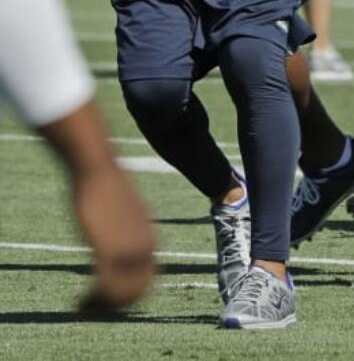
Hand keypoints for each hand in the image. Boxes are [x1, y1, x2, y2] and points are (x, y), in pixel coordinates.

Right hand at [74, 163, 156, 313]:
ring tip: (83, 308)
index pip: (148, 281)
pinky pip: (106, 288)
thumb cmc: (107, 189)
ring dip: (102, 308)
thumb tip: (119, 237)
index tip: (106, 297)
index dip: (128, 295)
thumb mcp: (126, 213)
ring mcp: (128, 249)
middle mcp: (145, 248)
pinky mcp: (107, 249)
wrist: (99, 170)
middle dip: (115, 306)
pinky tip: (78, 302)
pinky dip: (93, 302)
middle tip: (92, 308)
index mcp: (151, 240)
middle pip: (137, 293)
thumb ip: (128, 230)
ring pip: (121, 295)